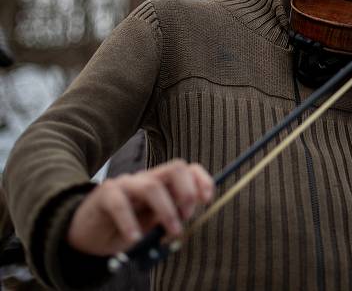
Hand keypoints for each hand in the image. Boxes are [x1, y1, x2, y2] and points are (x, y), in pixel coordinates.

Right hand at [67, 159, 214, 255]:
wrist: (88, 234)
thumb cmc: (127, 227)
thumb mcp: (154, 223)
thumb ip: (171, 216)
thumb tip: (190, 217)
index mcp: (162, 182)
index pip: (187, 169)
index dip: (202, 180)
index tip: (208, 200)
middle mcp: (146, 178)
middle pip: (175, 168)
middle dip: (187, 192)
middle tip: (187, 217)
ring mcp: (126, 183)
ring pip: (151, 186)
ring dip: (167, 210)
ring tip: (171, 232)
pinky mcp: (104, 194)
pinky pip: (119, 203)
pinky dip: (129, 222)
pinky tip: (134, 238)